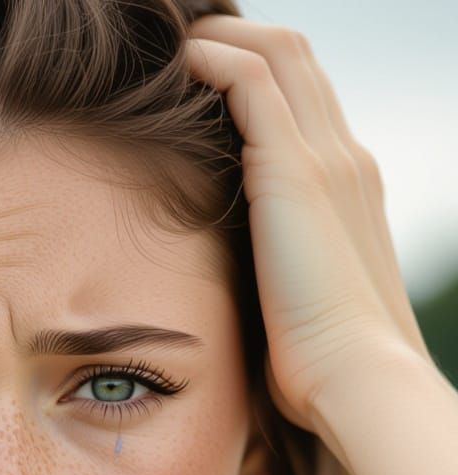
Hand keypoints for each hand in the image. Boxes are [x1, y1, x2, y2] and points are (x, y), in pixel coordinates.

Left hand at [184, 16, 433, 432]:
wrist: (356, 378)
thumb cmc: (323, 366)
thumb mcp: (299, 306)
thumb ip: (277, 277)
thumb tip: (241, 295)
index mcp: (349, 190)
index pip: (311, 103)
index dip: (262, 77)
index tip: (211, 81)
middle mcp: (345, 161)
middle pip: (299, 60)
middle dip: (242, 39)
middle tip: (189, 47)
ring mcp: (325, 160)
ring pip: (279, 53)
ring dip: (224, 38)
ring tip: (177, 48)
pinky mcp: (294, 172)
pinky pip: (252, 82)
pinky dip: (214, 60)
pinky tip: (180, 66)